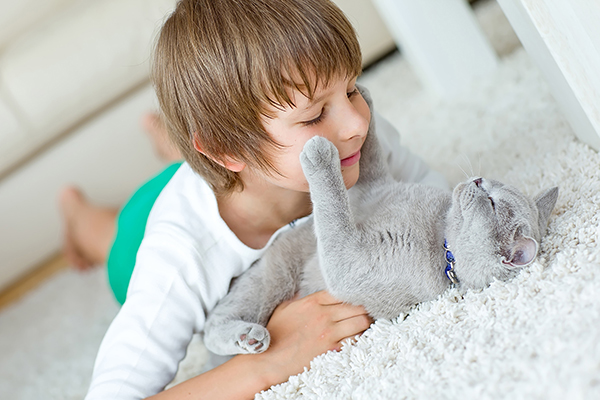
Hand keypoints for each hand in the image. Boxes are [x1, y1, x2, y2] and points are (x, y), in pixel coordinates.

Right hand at [258, 290, 372, 383]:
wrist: (270, 360)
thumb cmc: (274, 335)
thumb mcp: (283, 309)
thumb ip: (296, 298)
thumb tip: (301, 292)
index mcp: (312, 302)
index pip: (342, 292)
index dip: (350, 295)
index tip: (352, 300)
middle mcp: (323, 315)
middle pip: (356, 306)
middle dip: (362, 309)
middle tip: (363, 312)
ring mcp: (329, 332)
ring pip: (361, 322)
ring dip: (364, 322)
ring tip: (362, 324)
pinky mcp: (333, 349)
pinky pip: (356, 340)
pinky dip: (359, 337)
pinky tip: (356, 337)